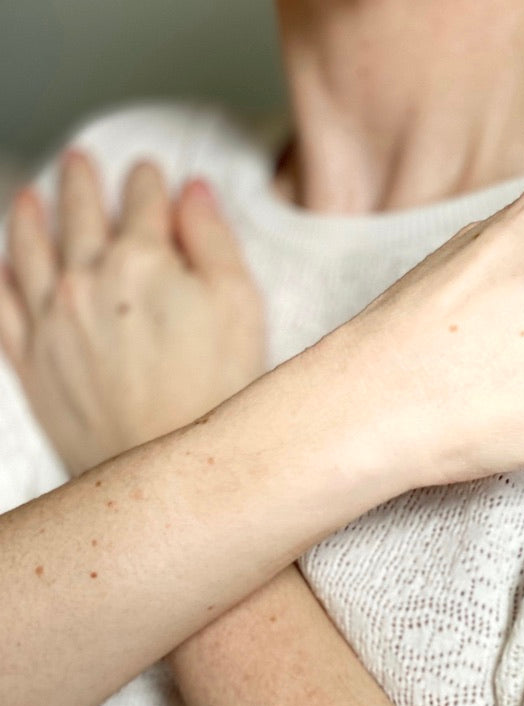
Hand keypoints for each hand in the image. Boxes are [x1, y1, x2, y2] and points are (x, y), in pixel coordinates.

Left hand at [0, 152, 263, 474]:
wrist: (170, 465)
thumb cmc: (217, 390)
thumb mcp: (241, 306)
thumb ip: (214, 239)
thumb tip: (192, 192)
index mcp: (143, 259)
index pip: (143, 200)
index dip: (148, 181)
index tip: (149, 173)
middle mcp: (86, 278)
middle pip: (80, 213)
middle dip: (83, 182)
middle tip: (82, 163)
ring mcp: (51, 319)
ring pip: (30, 247)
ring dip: (32, 213)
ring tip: (34, 194)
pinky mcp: (31, 360)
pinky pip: (0, 304)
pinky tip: (0, 263)